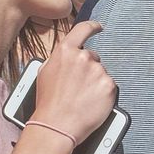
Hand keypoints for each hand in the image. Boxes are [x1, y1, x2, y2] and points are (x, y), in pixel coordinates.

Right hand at [32, 21, 115, 142]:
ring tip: (82, 99)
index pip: (82, 30)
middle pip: (92, 57)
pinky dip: (103, 95)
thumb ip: (59, 60)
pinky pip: (109, 87)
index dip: (92, 27)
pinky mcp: (109, 86)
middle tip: (79, 88)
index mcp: (65, 51)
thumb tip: (68, 57)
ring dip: (95, 84)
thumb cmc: (47, 104)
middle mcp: (83, 57)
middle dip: (88, 70)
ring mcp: (97, 71)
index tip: (98, 27)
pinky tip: (92, 104)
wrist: (56, 127)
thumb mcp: (44, 74)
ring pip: (101, 74)